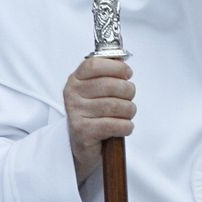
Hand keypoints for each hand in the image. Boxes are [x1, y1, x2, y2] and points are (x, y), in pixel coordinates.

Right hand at [63, 57, 134, 182]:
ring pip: (116, 106)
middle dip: (128, 92)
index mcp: (75, 80)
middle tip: (128, 98)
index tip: (127, 73)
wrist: (83, 144)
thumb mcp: (96, 90)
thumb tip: (121, 57)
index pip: (95, 64)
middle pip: (110, 85)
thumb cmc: (94, 114)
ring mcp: (76, 113)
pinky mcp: (83, 132)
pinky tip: (123, 127)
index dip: (116, 67)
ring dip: (129, 111)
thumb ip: (107, 73)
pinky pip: (114, 124)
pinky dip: (126, 126)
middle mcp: (72, 95)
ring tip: (126, 114)